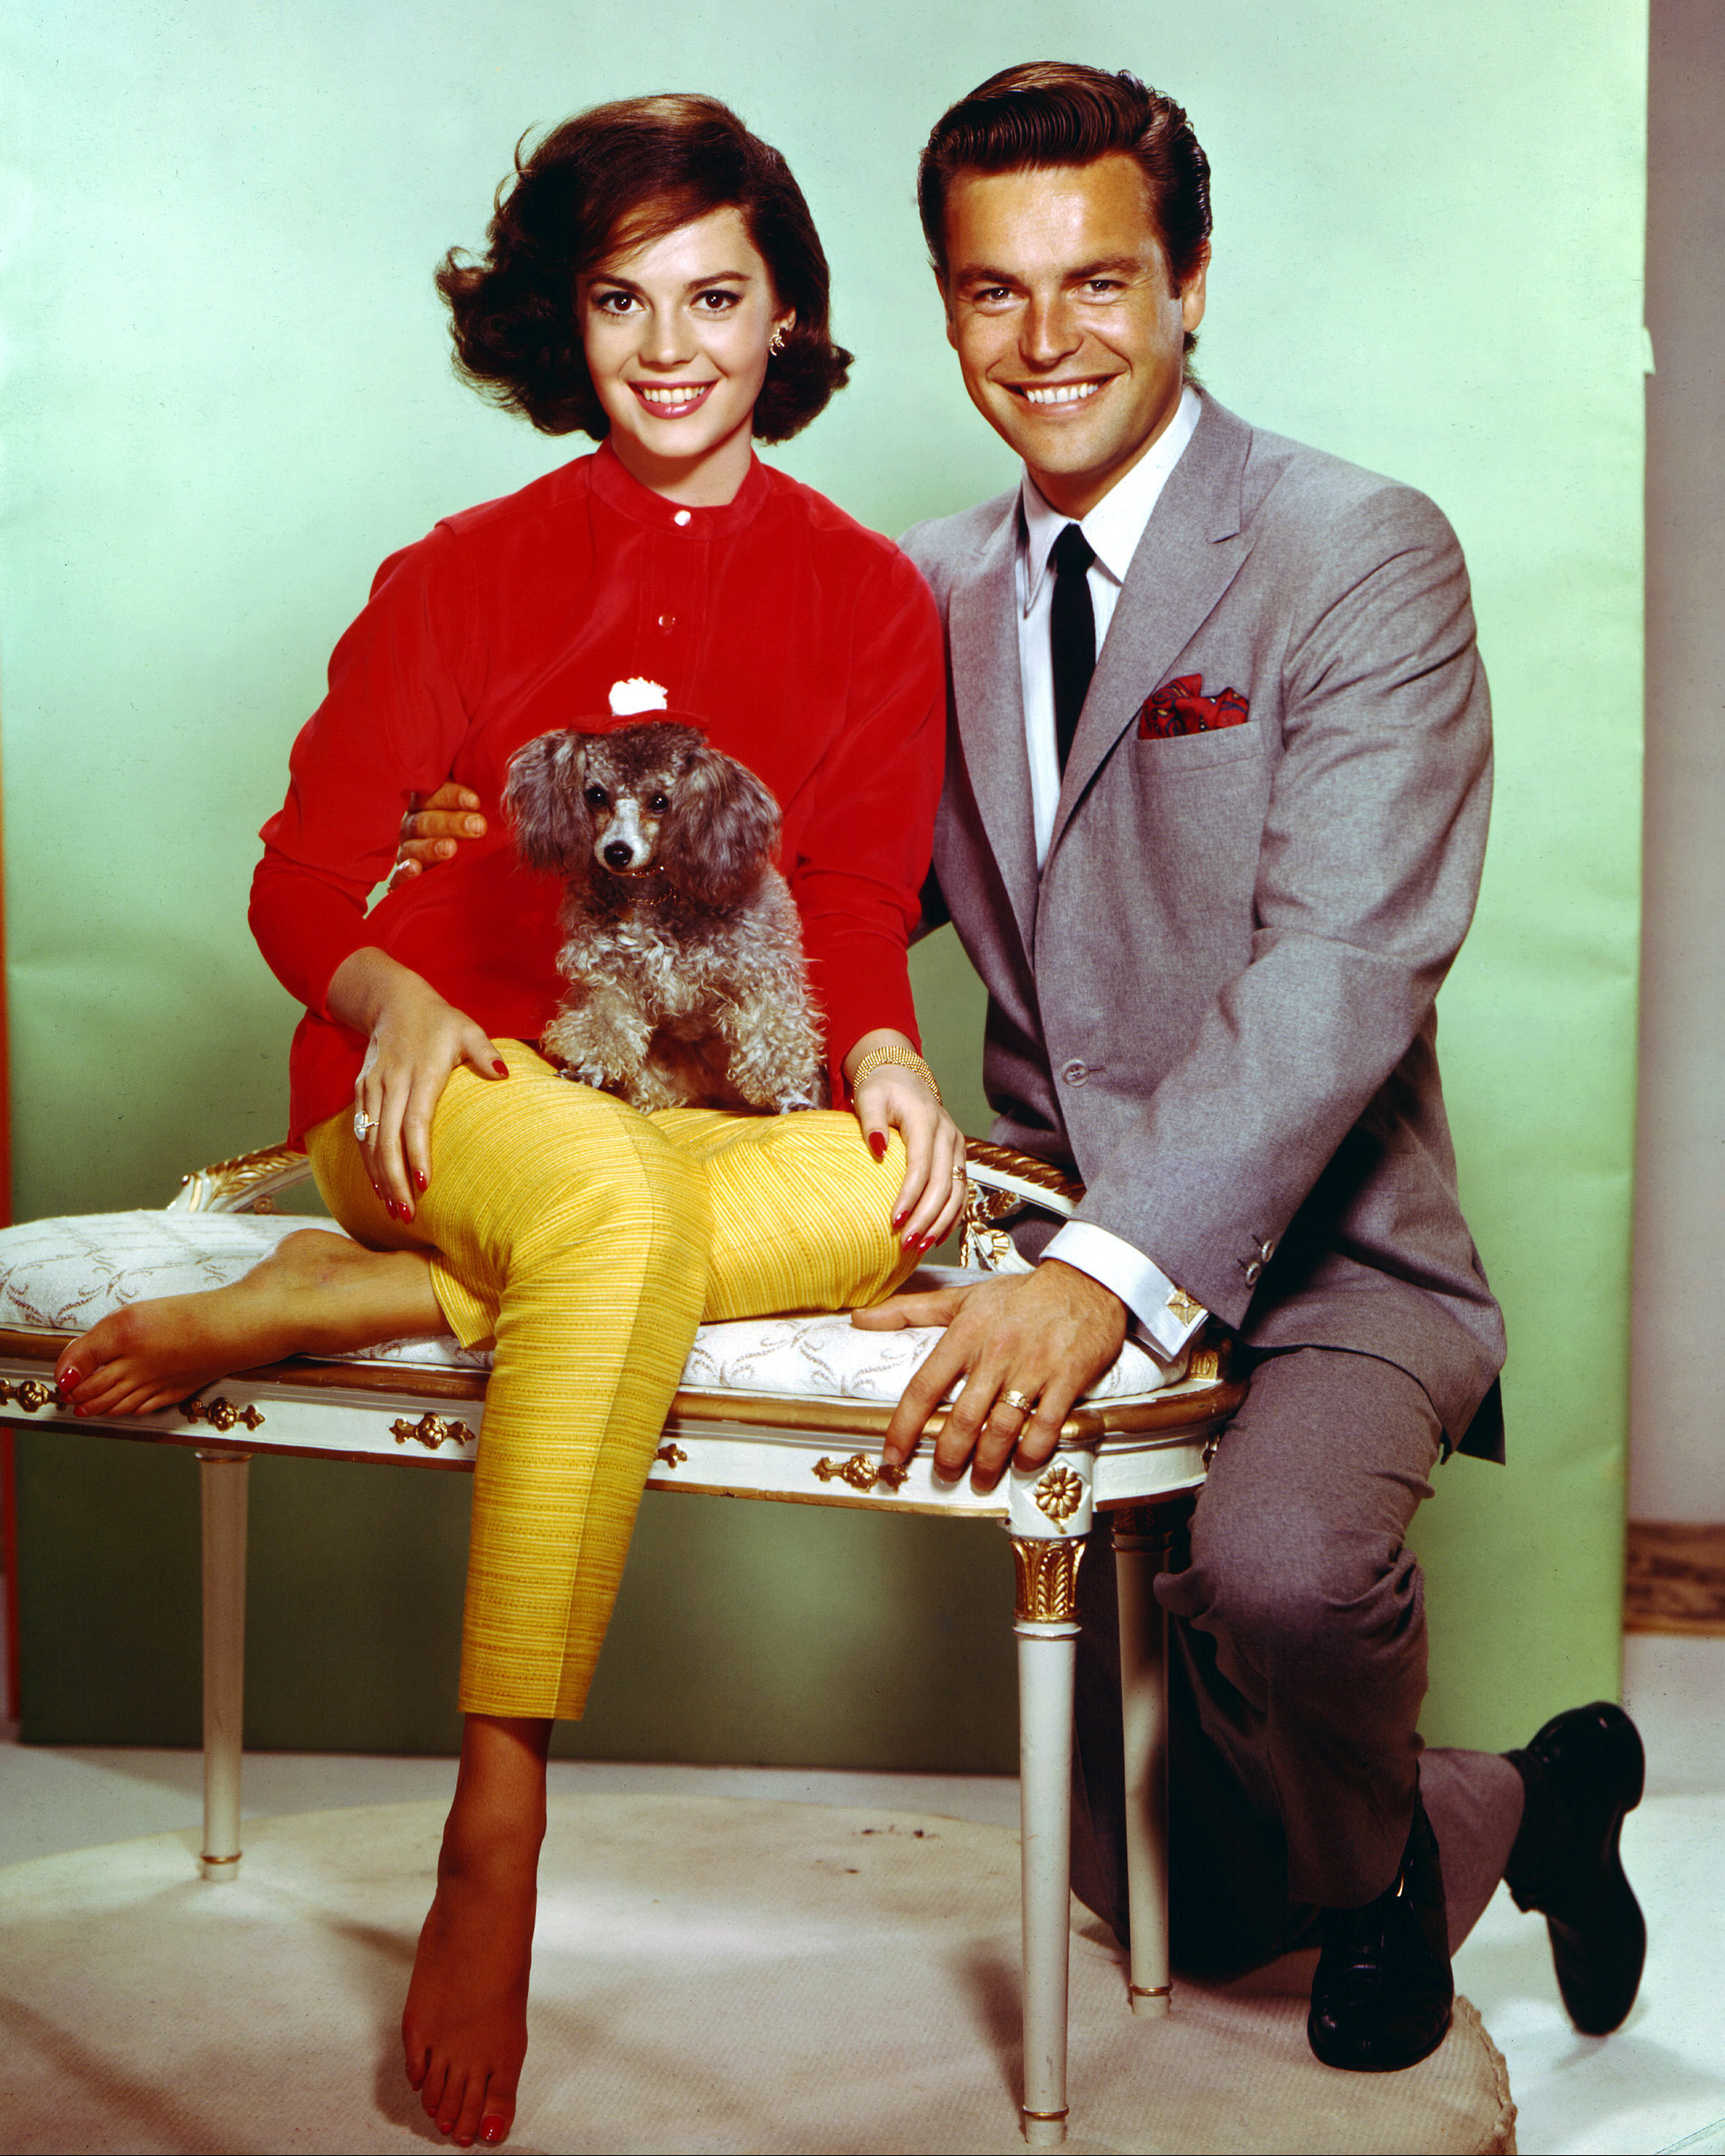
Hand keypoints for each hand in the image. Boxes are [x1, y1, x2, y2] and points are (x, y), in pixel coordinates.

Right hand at [328, 948, 506, 1218]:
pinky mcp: (361, 1091)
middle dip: (395, 1179)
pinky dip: (368, 1162)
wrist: (393, 1001)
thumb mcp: (467, 1029)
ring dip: (379, 1177)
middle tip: (407, 1214)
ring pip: (370, 1140)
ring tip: (393, 1210)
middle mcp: (392, 1082)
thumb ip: (484, 1052)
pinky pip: (361, 1133)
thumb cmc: (438, 1021)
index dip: (417, 1153)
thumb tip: (503, 1073)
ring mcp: (373, 1088)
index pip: (415, 1119)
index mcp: (420, 1071)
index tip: (425, 1184)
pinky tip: (379, 1187)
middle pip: (387, 1139)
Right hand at [387, 781, 487, 891]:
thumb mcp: (476, 814)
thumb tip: (503, 780)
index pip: (433, 793)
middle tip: (478, 826)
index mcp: (428, 804)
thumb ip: (479, 802)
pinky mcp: (402, 877)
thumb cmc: (473, 834)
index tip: (475, 802)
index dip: (452, 795)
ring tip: (451, 848)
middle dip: (451, 822)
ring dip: (431, 846)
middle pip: (425, 820)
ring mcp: (408, 850)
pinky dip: (405, 872)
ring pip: (413, 845)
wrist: (461, 877)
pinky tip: (415, 869)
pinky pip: (398, 874)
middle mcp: (414, 825)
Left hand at [845, 1033, 966, 1251]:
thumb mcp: (870, 1097)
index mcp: (926, 1121)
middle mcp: (947, 1135)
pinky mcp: (956, 1158)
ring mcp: (955, 1147)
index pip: (921, 1166)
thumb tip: (877, 1148)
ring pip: (957, 1191)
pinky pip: (961, 1191)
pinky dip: (951, 1216)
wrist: (905, 1078)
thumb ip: (872, 1121)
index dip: (911, 1196)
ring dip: (941, 1222)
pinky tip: (937, 1236)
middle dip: (927, 1217)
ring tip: (922, 1246)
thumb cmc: (883, 1089)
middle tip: (907, 1243)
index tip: (895, 1220)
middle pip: (943, 1184)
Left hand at [853, 1261, 1127, 1487]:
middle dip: (949, 1456)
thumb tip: (859, 1318)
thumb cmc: (1019, 1295)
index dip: (904, 1427)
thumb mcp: (962, 1298)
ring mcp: (1033, 1366)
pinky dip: (1031, 1452)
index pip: (924, 1386)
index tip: (892, 1456)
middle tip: (944, 1473)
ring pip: (1002, 1429)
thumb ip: (909, 1311)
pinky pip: (1045, 1426)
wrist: (1085, 1280)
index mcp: (965, 1333)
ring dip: (987, 1462)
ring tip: (980, 1478)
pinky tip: (1022, 1462)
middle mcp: (996, 1351)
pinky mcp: (1068, 1377)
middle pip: (962, 1418)